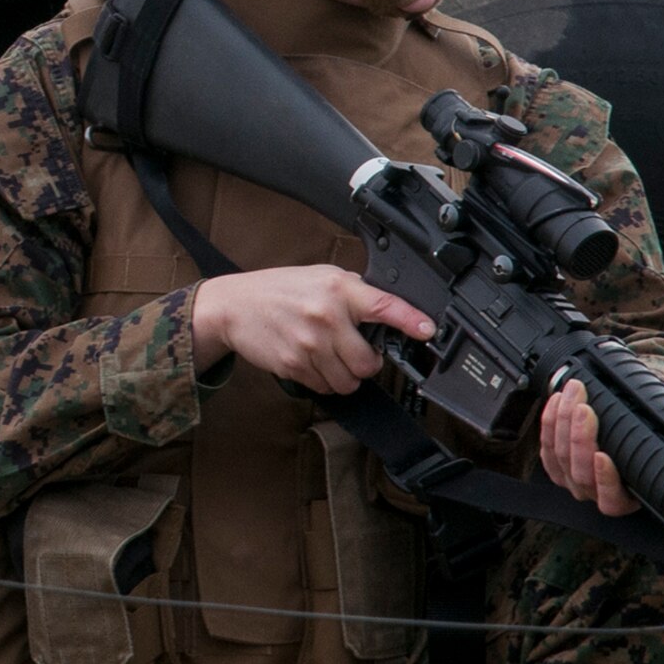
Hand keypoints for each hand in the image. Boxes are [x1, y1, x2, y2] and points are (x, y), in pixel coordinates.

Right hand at [191, 265, 434, 394]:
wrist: (235, 306)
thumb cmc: (281, 289)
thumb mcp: (321, 276)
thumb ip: (354, 292)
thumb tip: (389, 312)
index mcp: (338, 290)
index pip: (383, 306)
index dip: (410, 320)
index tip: (427, 330)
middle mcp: (326, 317)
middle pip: (368, 362)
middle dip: (367, 363)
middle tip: (356, 351)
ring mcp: (309, 344)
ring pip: (348, 382)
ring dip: (346, 376)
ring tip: (331, 355)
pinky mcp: (294, 365)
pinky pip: (325, 387)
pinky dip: (324, 380)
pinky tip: (312, 360)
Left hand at [539, 376, 640, 517]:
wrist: (648, 429)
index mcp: (631, 497)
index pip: (612, 500)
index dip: (604, 480)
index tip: (602, 456)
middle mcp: (599, 493)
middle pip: (580, 474)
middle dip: (579, 438)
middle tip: (584, 407)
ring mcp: (576, 481)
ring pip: (561, 459)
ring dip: (562, 423)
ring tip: (573, 393)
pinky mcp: (560, 466)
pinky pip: (547, 450)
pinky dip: (549, 424)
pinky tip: (557, 401)